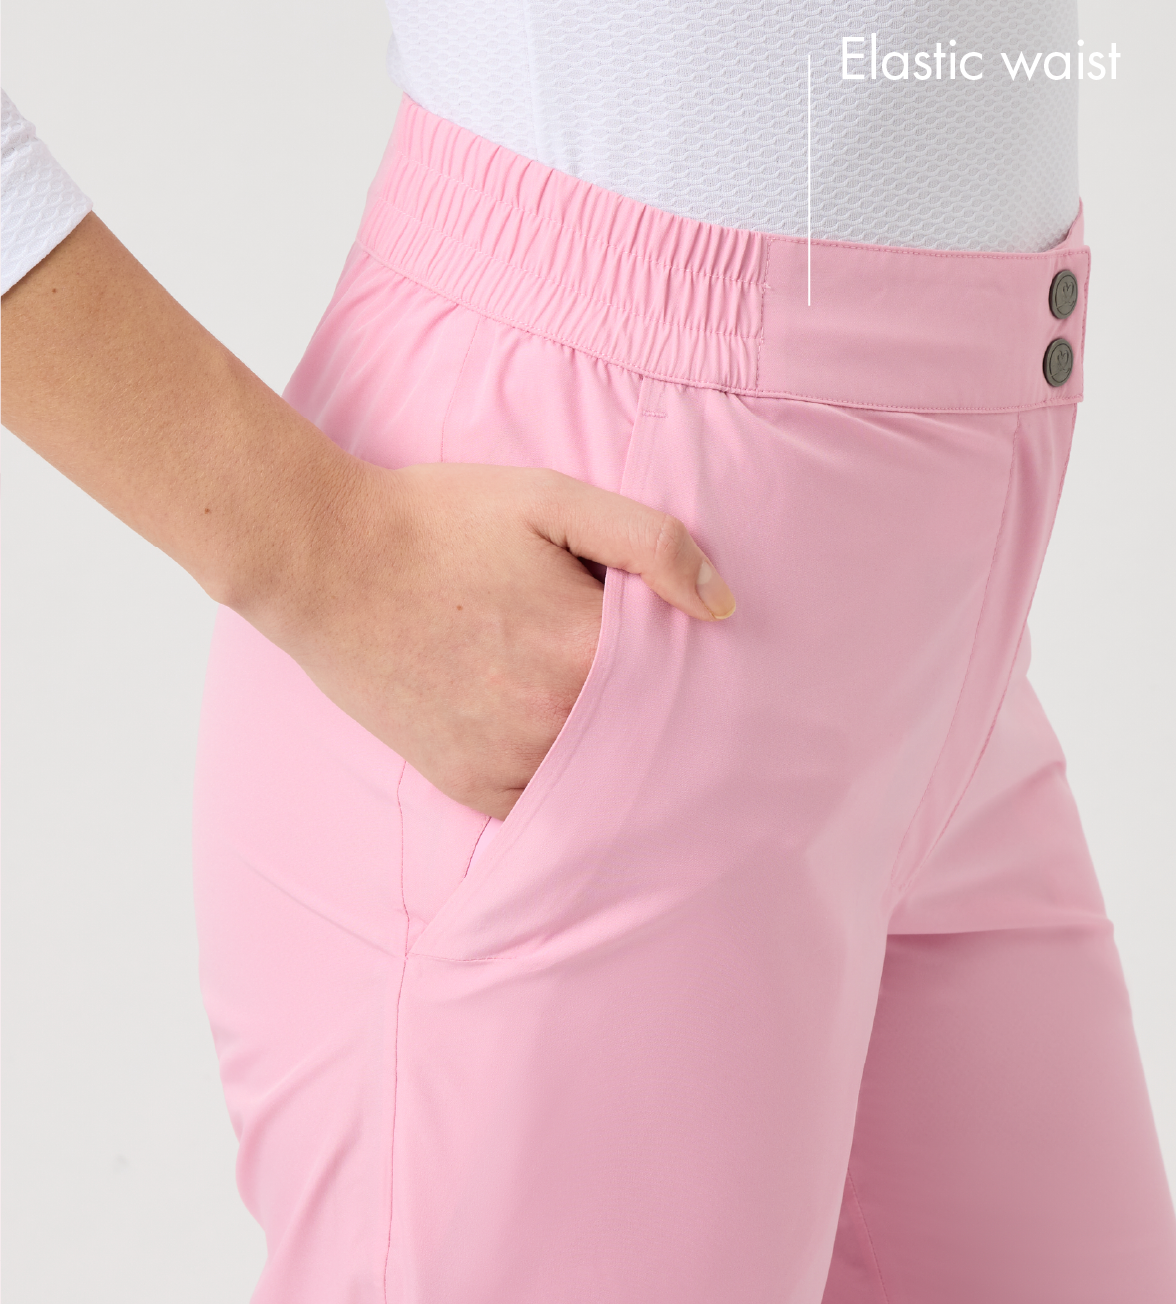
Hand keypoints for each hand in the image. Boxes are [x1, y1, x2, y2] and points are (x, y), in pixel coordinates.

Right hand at [257, 461, 735, 818]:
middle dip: (659, 708)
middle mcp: (552, 722)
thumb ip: (649, 543)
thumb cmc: (439, 520)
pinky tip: (555, 736)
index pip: (683, 678)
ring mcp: (508, 763)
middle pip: (645, 731)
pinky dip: (560, 776)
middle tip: (651, 678)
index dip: (692, 660)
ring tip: (595, 702)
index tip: (695, 647)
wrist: (324, 561)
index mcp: (584, 652)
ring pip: (599, 774)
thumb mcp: (550, 500)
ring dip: (612, 748)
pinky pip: (545, 803)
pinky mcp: (470, 787)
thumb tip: (721, 607)